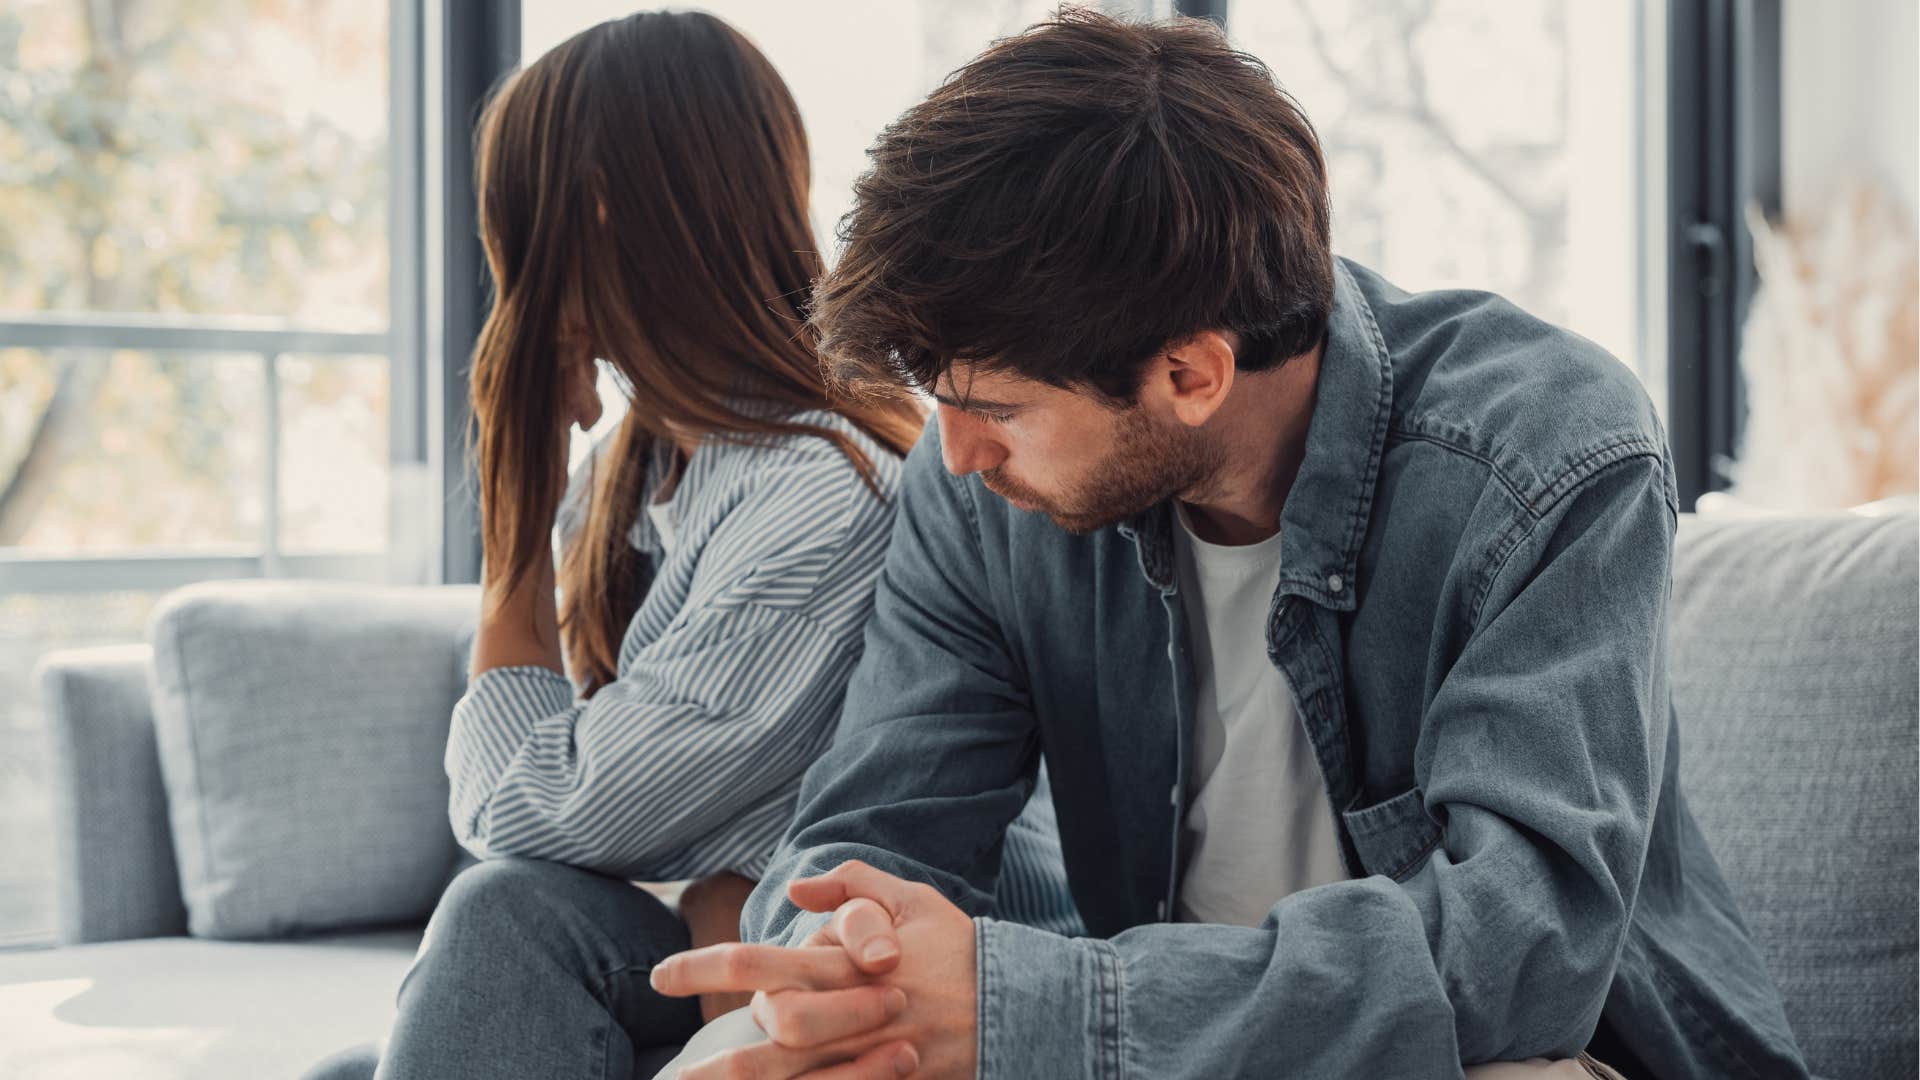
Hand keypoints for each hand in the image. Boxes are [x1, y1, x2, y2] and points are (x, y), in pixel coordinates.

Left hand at [651, 861, 978, 1079]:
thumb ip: (852, 885)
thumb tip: (797, 884)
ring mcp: (871, 1057)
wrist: (1022, 1006)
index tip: (659, 975)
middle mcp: (852, 1012)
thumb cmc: (960, 948)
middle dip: (718, 1057)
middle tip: (676, 1073)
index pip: (758, 963)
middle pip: (769, 1034)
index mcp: (847, 963)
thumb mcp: (913, 899)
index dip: (702, 968)